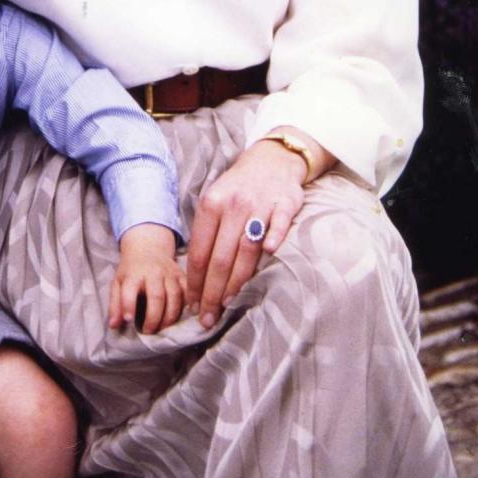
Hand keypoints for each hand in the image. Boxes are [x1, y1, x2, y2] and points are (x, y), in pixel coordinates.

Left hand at [108, 223, 183, 334]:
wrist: (148, 247)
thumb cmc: (132, 271)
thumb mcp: (118, 283)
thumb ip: (115, 305)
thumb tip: (113, 326)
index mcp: (134, 274)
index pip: (130, 290)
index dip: (128, 305)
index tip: (128, 320)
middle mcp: (153, 272)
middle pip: (157, 297)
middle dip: (153, 318)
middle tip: (148, 332)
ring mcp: (170, 273)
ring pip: (175, 297)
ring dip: (170, 317)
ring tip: (162, 329)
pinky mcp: (182, 275)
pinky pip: (188, 293)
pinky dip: (186, 307)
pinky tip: (180, 319)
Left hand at [186, 138, 316, 328]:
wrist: (270, 160)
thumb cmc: (238, 188)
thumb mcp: (215, 201)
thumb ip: (206, 233)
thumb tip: (193, 276)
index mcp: (211, 205)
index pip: (200, 252)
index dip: (195, 282)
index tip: (192, 305)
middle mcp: (233, 205)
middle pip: (220, 258)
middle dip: (211, 292)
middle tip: (207, 317)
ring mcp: (259, 204)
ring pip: (245, 249)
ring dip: (236, 280)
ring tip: (227, 304)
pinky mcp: (284, 204)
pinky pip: (279, 223)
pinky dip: (273, 237)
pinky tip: (269, 254)